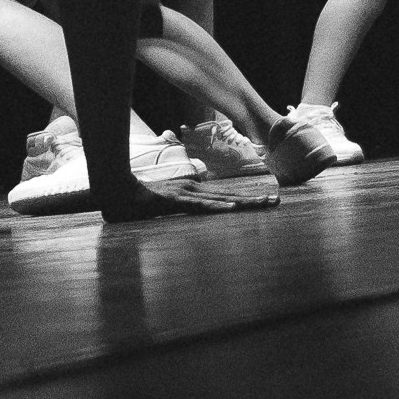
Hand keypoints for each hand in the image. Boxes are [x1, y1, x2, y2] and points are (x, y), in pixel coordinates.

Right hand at [99, 177, 274, 220]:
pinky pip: (200, 205)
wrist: (122, 192)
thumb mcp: (169, 203)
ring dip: (244, 202)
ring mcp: (187, 194)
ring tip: (263, 203)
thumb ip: (182, 203)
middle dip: (254, 199)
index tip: (266, 200)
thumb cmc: (144, 199)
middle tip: (276, 201)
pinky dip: (217, 206)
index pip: (226, 196)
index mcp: (195, 192)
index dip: (247, 198)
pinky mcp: (178, 200)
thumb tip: (193, 206)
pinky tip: (232, 208)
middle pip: (230, 196)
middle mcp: (195, 190)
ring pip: (221, 199)